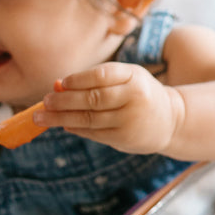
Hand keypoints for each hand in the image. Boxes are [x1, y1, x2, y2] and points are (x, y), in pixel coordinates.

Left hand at [40, 63, 185, 154]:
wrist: (171, 120)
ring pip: (89, 118)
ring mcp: (130, 120)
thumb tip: (58, 85)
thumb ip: (96, 80)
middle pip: (92, 99)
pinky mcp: (124, 138)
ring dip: (62, 117)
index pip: (100, 76)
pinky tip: (64, 125)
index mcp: (134, 76)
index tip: (60, 84)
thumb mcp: (126, 78)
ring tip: (42, 116)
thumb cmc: (141, 94)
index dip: (77, 80)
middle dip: (64, 101)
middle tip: (45, 101)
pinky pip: (94, 133)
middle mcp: (135, 97)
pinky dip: (76, 129)